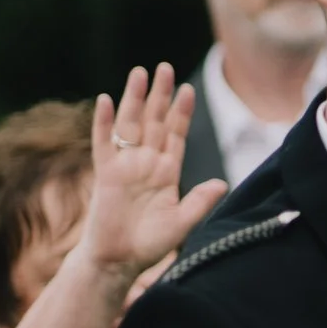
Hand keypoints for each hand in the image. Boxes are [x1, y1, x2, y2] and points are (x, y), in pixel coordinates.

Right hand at [80, 64, 229, 293]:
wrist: (118, 260)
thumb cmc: (150, 243)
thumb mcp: (182, 223)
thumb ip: (200, 202)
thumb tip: (222, 183)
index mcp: (167, 171)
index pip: (176, 134)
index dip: (181, 112)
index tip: (188, 90)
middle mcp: (146, 162)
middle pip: (154, 121)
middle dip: (160, 95)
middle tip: (164, 68)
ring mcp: (125, 165)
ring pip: (130, 124)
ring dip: (134, 99)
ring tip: (139, 73)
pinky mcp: (105, 173)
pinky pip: (104, 143)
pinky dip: (104, 122)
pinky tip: (105, 101)